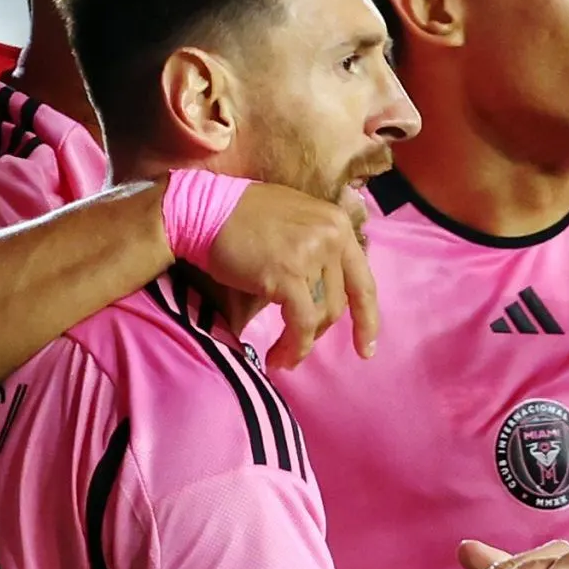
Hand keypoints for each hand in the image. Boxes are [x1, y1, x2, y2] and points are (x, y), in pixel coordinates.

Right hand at [198, 182, 380, 367]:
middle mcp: (331, 237)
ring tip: (284, 357)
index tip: (366, 348)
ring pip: (322, 315)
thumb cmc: (241, 218)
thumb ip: (319, 248)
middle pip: (340, 302)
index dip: (367, 319)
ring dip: (303, 343)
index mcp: (337, 224)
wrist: (200, 210)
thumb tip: (328, 293)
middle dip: (320, 330)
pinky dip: (294, 346)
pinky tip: (278, 358)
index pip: (363, 280)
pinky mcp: (288, 275)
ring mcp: (311, 254)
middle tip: (298, 345)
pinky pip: (302, 323)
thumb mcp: (295, 221)